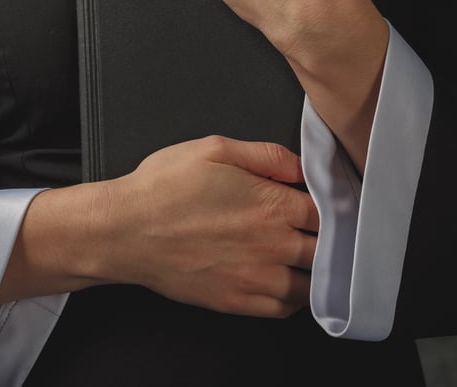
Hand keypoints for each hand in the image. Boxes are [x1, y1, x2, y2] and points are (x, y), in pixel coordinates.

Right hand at [107, 136, 319, 318]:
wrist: (125, 231)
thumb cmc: (163, 187)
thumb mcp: (214, 148)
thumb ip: (266, 155)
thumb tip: (299, 166)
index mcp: (271, 203)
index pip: (328, 211)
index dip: (331, 207)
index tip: (326, 204)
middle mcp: (271, 244)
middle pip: (325, 248)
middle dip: (326, 238)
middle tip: (318, 231)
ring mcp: (256, 277)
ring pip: (311, 284)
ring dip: (314, 271)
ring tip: (304, 258)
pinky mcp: (237, 301)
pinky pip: (284, 308)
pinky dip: (292, 297)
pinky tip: (284, 280)